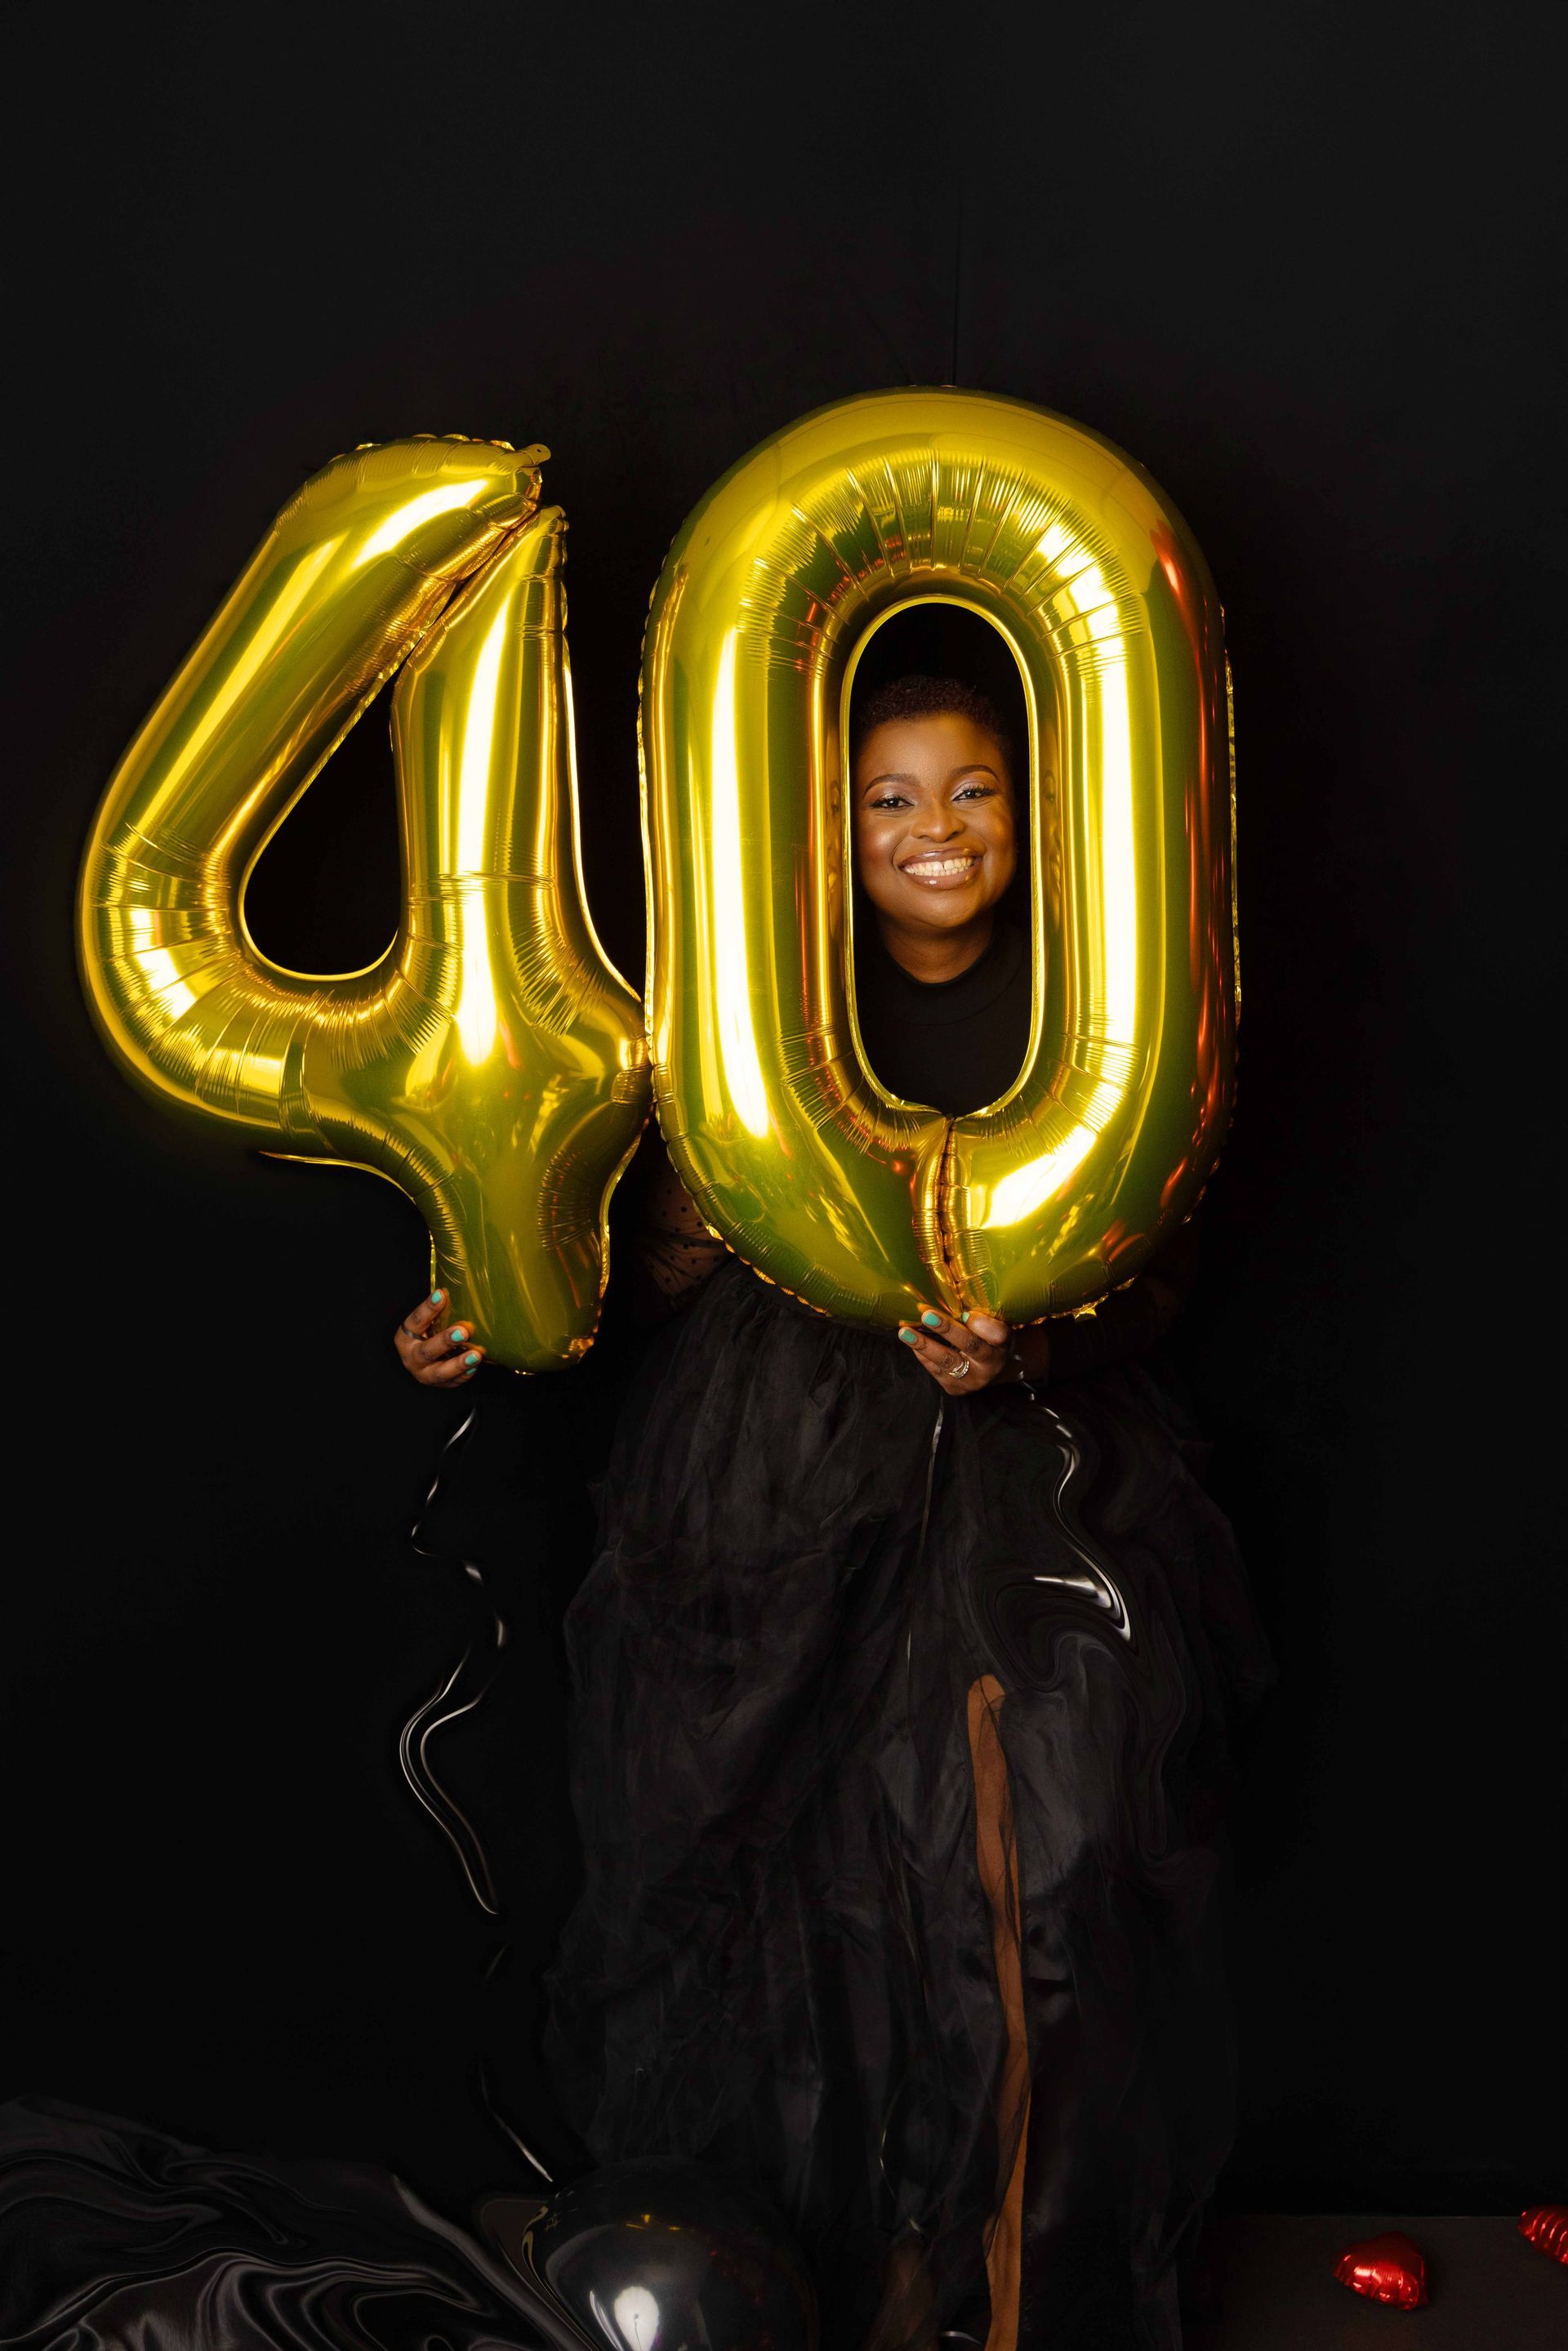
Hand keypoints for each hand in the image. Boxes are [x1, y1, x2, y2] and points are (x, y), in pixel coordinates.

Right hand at [394, 1289, 485, 1386]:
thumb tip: (455, 1289)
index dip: (428, 1308)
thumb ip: (437, 1311)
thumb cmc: (429, 1334)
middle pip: (426, 1351)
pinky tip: (475, 1366)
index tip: (442, 1295)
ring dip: (459, 1363)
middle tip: (463, 1331)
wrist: (424, 1362)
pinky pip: (452, 1382)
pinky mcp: (439, 1384)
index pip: (416, 1321)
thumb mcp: (428, 1322)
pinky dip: (464, 1375)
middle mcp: (412, 1357)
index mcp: (406, 1337)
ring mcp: (424, 1373)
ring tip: (476, 1354)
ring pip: (440, 1372)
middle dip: (445, 1341)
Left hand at [898, 1305, 1013, 1392]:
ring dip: (923, 1345)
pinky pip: (935, 1370)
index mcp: (1003, 1344)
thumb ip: (981, 1315)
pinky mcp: (955, 1388)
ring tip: (905, 1332)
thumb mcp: (993, 1325)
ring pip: (946, 1361)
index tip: (967, 1312)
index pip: (998, 1334)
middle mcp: (990, 1365)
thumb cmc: (988, 1340)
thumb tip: (954, 1303)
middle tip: (927, 1314)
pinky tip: (911, 1341)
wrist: (991, 1372)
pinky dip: (922, 1354)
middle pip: (969, 1345)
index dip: (983, 1324)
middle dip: (947, 1329)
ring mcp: (972, 1380)